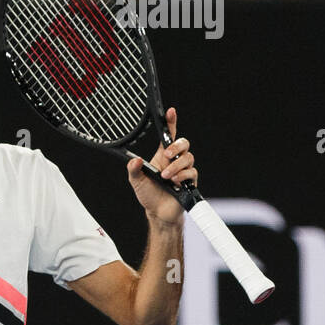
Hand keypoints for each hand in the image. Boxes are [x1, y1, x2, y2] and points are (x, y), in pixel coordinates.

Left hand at [126, 107, 197, 223]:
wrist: (158, 213)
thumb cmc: (148, 195)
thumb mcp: (136, 181)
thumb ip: (133, 170)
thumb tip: (134, 161)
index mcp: (162, 156)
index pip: (169, 136)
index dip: (171, 123)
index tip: (171, 112)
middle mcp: (174, 160)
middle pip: (184, 143)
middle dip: (176, 146)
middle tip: (166, 155)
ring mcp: (183, 170)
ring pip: (188, 158)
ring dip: (176, 166)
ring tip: (165, 177)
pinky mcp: (189, 181)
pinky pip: (191, 172)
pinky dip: (182, 176)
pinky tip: (174, 181)